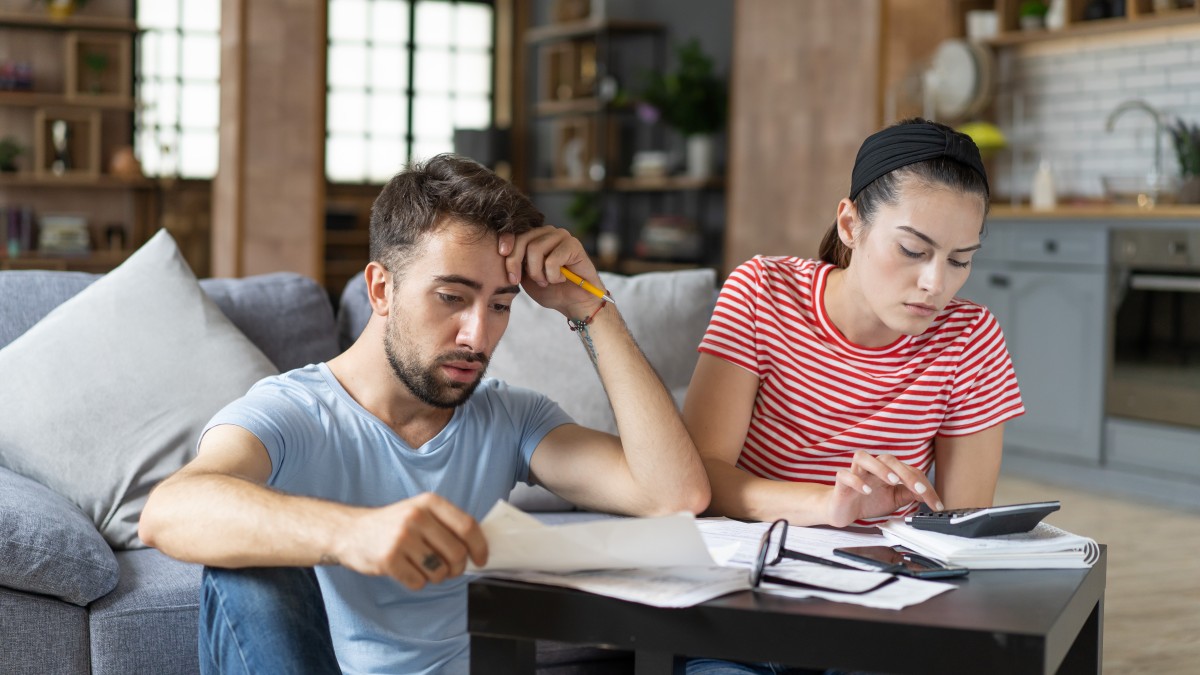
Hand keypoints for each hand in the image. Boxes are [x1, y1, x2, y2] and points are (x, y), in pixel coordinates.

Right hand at [333, 493, 486, 589]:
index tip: (481, 559)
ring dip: (436, 576)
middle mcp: (416, 517)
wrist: (351, 532)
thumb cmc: (393, 525)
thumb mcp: (420, 511)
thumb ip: (447, 525)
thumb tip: (477, 550)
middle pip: (457, 553)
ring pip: (439, 571)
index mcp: (429, 503)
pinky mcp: (388, 560)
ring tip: (423, 567)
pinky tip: (406, 570)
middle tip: (449, 570)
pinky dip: (417, 582)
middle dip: (458, 568)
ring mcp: (401, 538)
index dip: (480, 546)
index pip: (467, 526)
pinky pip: (418, 582)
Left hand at [498, 227, 603, 317]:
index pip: (516, 233)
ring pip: (535, 250)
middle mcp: (548, 232)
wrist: (575, 303)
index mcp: (536, 236)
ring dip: (537, 273)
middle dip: (516, 263)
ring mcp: (562, 236)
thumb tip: (501, 252)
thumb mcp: (525, 276)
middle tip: (517, 281)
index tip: (502, 254)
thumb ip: (515, 262)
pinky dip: (553, 276)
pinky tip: (561, 279)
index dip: (506, 242)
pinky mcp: (574, 245)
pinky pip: (552, 260)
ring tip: (545, 282)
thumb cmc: (551, 290)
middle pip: (523, 240)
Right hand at [824, 450, 942, 526]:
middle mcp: (871, 467)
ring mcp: (855, 472)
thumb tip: (927, 494)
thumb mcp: (894, 500)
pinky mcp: (840, 482)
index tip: (935, 504)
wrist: (842, 510)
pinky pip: (844, 475)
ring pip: (863, 457)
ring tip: (892, 481)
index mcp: (886, 470)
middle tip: (918, 490)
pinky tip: (867, 491)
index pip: (908, 470)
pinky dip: (856, 481)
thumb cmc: (867, 501)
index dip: (924, 486)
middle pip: (888, 459)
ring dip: (879, 467)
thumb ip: (909, 494)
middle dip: (906, 474)